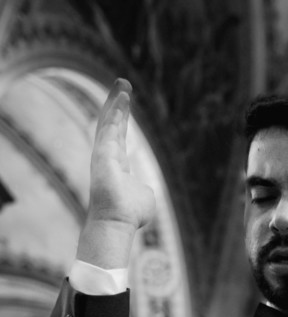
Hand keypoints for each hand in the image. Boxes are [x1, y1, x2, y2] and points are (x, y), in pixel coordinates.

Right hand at [86, 79, 155, 230]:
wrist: (117, 222)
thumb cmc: (130, 214)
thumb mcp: (142, 197)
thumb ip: (142, 189)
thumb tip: (144, 190)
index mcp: (118, 164)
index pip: (119, 135)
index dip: (122, 118)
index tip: (124, 101)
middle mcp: (108, 155)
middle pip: (111, 123)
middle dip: (116, 103)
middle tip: (122, 83)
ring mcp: (104, 153)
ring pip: (109, 122)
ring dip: (116, 102)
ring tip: (123, 83)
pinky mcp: (103, 153)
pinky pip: (110, 127)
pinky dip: (116, 112)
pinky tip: (121, 98)